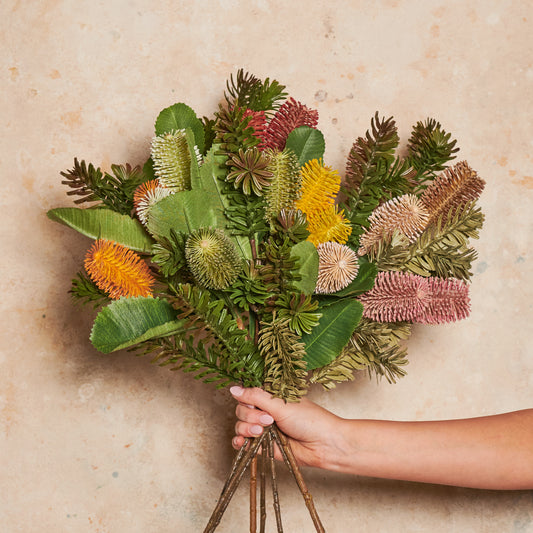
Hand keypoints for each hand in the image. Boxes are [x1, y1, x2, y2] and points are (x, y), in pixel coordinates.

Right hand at [230, 386, 344, 468]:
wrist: (324, 445)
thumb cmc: (309, 420)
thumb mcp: (281, 404)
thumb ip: (255, 396)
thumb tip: (233, 389)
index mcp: (271, 397)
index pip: (247, 394)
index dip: (246, 399)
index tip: (254, 403)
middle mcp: (266, 411)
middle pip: (241, 410)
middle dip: (250, 416)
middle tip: (268, 420)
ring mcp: (264, 429)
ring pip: (240, 426)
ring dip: (246, 429)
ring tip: (262, 432)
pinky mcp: (264, 446)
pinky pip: (243, 443)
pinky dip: (239, 442)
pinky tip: (242, 442)